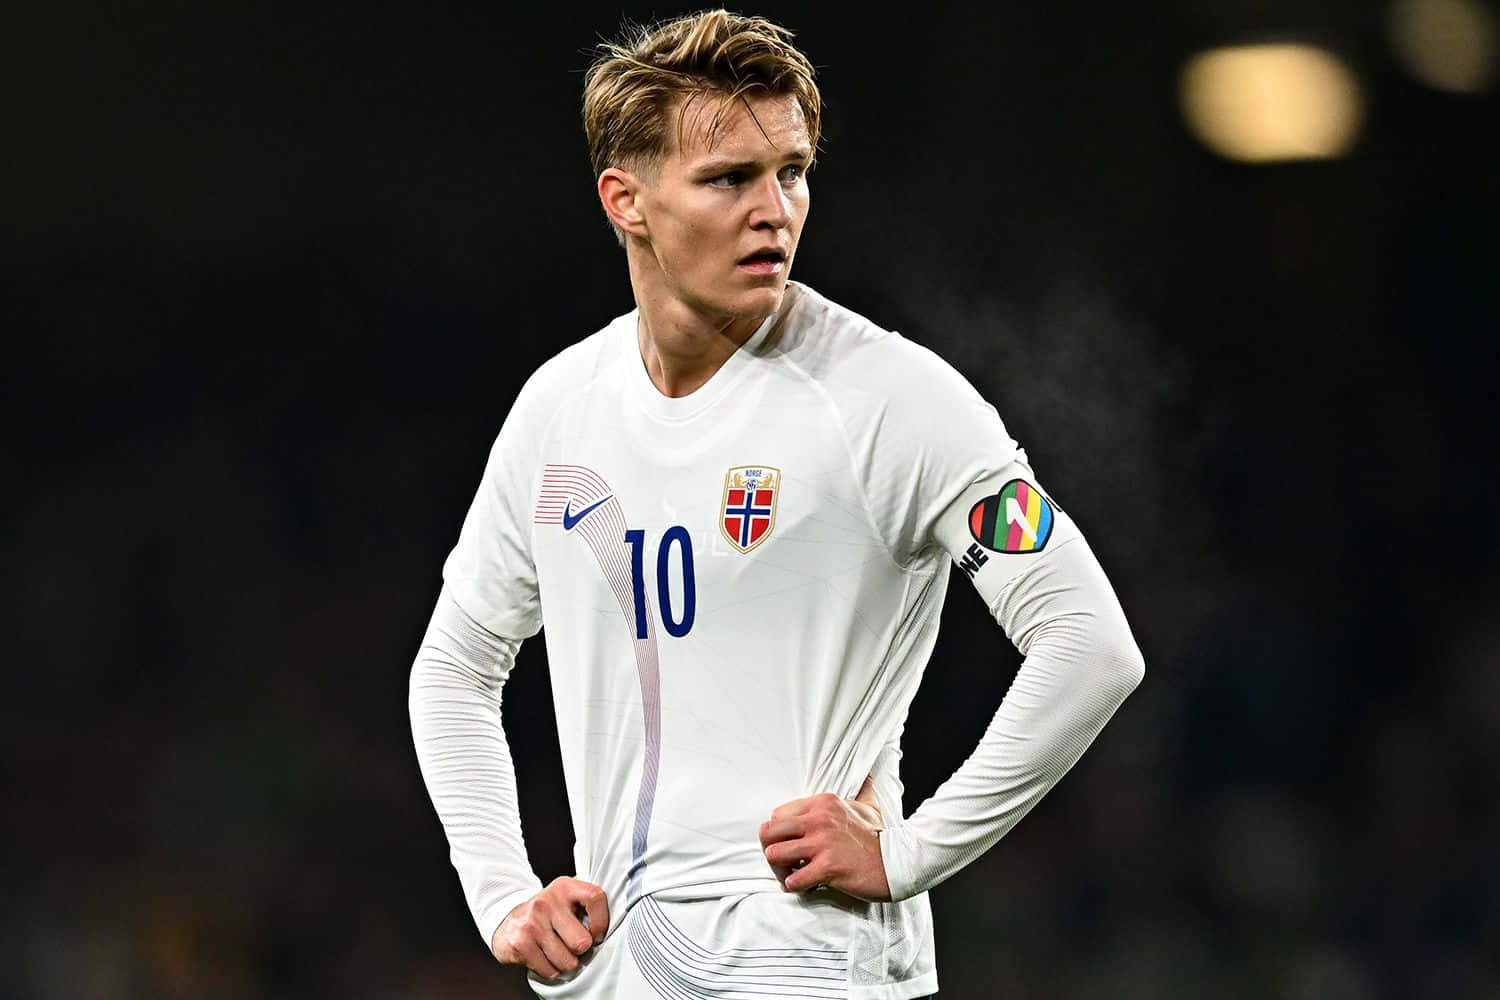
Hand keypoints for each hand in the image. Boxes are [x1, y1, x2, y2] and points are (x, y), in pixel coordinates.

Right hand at [491, 876, 609, 980]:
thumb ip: (588, 906)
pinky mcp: (521, 942)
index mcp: (564, 886)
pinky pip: (550, 970)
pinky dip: (551, 970)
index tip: (596, 934)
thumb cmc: (547, 914)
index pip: (596, 897)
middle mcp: (547, 901)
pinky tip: (544, 957)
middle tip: (571, 945)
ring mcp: (532, 922)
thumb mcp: (566, 900)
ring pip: (567, 961)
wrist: (507, 921)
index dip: (602, 922)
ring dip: (566, 963)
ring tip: (557, 951)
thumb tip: (614, 927)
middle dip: (580, 950)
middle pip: (582, 941)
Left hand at [759, 789, 890, 901]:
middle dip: (771, 850)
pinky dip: (794, 886)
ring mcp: (822, 843)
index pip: (777, 815)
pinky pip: (793, 880)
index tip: (790, 845)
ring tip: (792, 876)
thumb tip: (868, 774)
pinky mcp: (828, 867)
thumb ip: (863, 789)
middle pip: (768, 832)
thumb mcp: (870, 806)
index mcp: (822, 803)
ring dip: (780, 870)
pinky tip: (805, 886)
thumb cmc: (880, 837)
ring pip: (774, 854)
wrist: (898, 862)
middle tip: (785, 863)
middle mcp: (819, 819)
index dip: (778, 834)